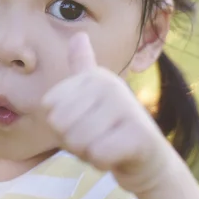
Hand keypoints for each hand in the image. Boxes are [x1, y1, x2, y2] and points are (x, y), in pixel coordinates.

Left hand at [41, 32, 172, 193]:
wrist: (149, 160)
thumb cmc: (110, 129)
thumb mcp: (92, 95)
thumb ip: (82, 66)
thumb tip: (79, 35)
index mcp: (94, 76)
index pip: (48, 108)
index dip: (59, 125)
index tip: (83, 122)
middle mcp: (110, 84)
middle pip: (59, 124)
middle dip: (72, 141)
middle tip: (95, 138)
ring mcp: (127, 107)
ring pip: (77, 140)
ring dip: (87, 153)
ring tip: (105, 145)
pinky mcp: (139, 136)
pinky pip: (98, 154)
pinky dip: (103, 162)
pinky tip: (116, 156)